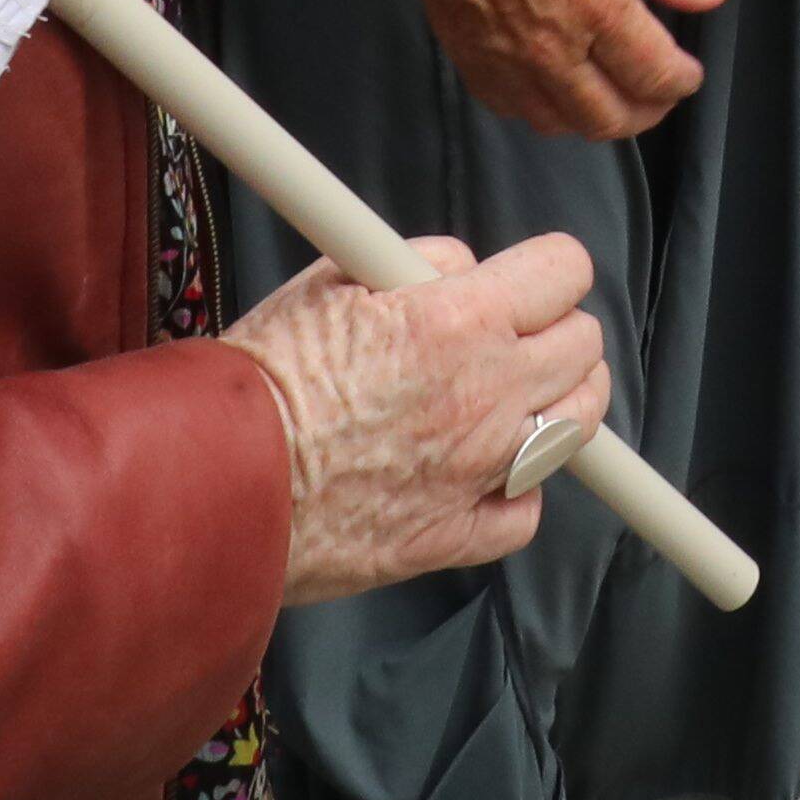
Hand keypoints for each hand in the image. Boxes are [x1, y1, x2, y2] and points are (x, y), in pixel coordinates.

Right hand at [239, 231, 610, 602]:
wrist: (216, 483)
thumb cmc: (260, 380)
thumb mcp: (330, 280)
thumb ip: (413, 263)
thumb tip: (457, 267)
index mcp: (459, 322)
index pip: (565, 271)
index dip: (550, 270)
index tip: (529, 280)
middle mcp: (486, 395)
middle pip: (584, 348)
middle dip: (558, 332)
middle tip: (518, 338)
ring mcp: (477, 471)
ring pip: (576, 429)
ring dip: (560, 405)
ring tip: (519, 400)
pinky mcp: (451, 536)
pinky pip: (524, 513)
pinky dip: (515, 494)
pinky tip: (484, 476)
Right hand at [348, 0, 727, 137]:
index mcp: (595, 2)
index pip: (653, 75)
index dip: (680, 81)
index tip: (688, 73)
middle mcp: (548, 44)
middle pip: (608, 118)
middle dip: (646, 111)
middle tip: (657, 90)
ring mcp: (501, 55)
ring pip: (558, 123)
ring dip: (593, 116)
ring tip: (611, 89)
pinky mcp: (465, 53)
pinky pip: (509, 108)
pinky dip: (541, 108)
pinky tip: (556, 83)